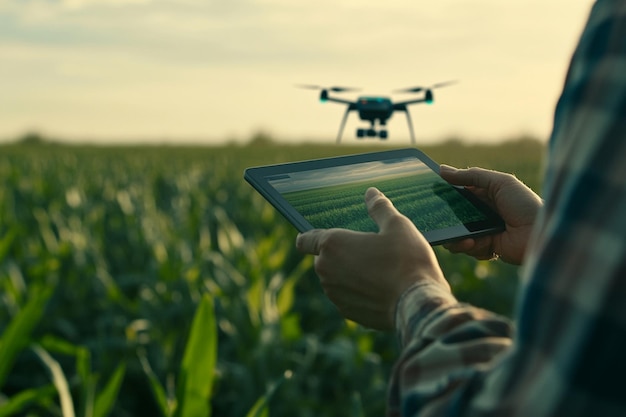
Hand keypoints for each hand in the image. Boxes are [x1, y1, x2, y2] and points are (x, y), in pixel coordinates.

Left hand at [296, 187, 448, 329]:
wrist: (418, 304)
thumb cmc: (407, 260)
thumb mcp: (398, 225)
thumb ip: (380, 208)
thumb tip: (371, 193)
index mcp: (332, 245)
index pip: (305, 240)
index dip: (310, 237)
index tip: (320, 236)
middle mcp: (326, 271)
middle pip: (324, 259)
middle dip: (341, 254)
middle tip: (368, 250)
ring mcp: (335, 294)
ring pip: (337, 279)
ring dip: (350, 274)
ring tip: (379, 269)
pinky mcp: (348, 313)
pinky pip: (348, 297)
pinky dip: (360, 292)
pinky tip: (383, 288)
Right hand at [439, 165, 542, 264]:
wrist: (542, 235)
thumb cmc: (525, 204)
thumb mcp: (500, 182)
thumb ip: (472, 176)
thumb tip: (442, 170)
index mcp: (486, 195)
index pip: (459, 192)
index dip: (445, 192)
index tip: (429, 191)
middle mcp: (483, 213)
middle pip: (454, 214)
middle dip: (444, 216)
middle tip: (435, 216)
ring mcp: (483, 231)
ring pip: (456, 232)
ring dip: (454, 234)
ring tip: (460, 234)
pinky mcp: (485, 248)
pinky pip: (467, 248)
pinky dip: (466, 246)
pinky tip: (473, 242)